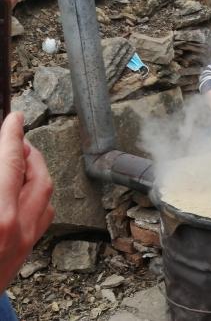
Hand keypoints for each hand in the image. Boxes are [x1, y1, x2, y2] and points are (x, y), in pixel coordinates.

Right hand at [0, 112, 53, 291]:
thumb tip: (1, 162)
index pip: (11, 163)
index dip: (12, 136)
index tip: (13, 118)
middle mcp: (17, 228)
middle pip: (38, 176)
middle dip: (29, 152)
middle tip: (16, 138)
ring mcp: (25, 242)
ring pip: (45, 195)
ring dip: (35, 171)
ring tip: (19, 160)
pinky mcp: (25, 253)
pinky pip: (43, 215)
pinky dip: (37, 194)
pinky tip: (23, 189)